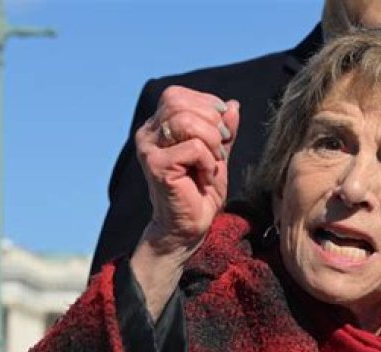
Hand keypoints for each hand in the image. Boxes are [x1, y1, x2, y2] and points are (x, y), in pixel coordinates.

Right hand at [135, 85, 239, 252]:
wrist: (189, 227)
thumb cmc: (200, 192)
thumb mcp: (217, 154)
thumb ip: (223, 130)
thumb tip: (232, 105)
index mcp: (158, 126)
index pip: (177, 94)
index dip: (206, 105)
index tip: (223, 131)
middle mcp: (148, 133)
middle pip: (178, 101)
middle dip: (210, 121)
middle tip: (221, 148)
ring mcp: (148, 148)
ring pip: (186, 121)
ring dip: (211, 142)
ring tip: (213, 163)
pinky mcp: (156, 165)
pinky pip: (193, 148)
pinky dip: (208, 161)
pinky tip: (204, 177)